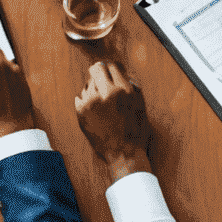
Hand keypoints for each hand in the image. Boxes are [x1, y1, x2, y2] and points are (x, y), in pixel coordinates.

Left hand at [74, 60, 150, 179]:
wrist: (124, 155)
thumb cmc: (135, 133)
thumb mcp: (141, 107)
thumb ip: (134, 88)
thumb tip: (125, 75)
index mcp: (123, 90)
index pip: (111, 66)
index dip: (110, 70)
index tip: (108, 74)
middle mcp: (106, 93)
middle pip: (96, 70)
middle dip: (99, 75)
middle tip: (101, 83)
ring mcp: (92, 101)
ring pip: (87, 84)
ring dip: (93, 90)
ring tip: (100, 104)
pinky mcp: (81, 111)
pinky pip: (79, 97)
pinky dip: (85, 101)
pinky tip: (94, 111)